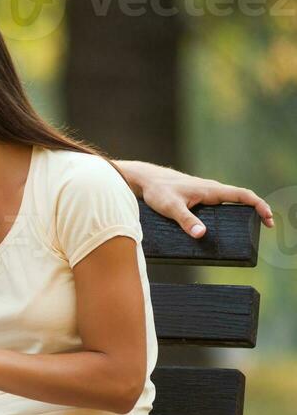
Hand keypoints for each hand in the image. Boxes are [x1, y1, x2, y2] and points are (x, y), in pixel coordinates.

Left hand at [125, 162, 274, 237]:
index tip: (268, 218)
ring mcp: (205, 192)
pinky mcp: (198, 196)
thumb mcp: (171, 208)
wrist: (145, 180)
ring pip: (230, 200)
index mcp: (211, 190)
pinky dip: (229, 210)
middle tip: (265, 225)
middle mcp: (212, 189)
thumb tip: (201, 234)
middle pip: (241, 198)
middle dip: (256, 210)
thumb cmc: (157, 191)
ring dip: (243, 210)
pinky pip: (219, 203)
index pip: (243, 195)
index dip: (259, 205)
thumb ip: (186, 221)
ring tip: (250, 227)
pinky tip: (226, 223)